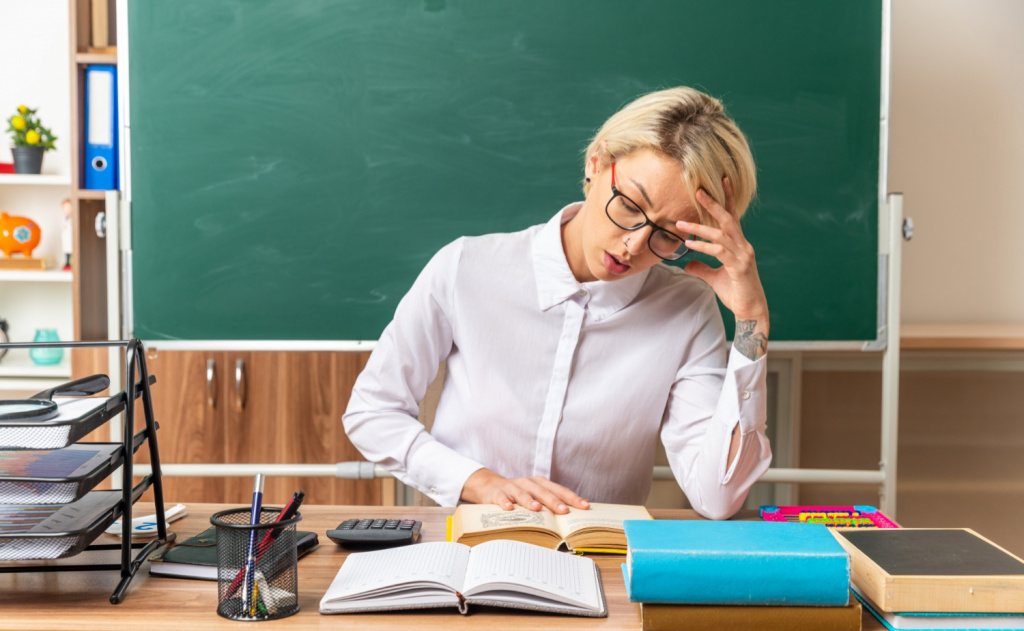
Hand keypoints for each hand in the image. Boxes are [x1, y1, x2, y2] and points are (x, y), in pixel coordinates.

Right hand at [461, 468, 589, 513]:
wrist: (491, 487)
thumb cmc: (520, 493)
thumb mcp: (538, 494)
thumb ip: (557, 498)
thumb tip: (585, 503)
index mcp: (540, 484)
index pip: (559, 490)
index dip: (572, 498)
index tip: (585, 506)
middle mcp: (528, 483)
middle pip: (542, 491)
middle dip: (554, 501)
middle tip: (564, 511)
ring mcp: (512, 487)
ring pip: (522, 493)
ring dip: (530, 501)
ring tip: (537, 509)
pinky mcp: (497, 493)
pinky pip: (501, 498)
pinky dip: (505, 502)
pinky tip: (509, 509)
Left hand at [677, 177, 768, 325]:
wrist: (751, 311)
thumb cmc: (736, 293)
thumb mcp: (714, 278)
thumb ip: (701, 268)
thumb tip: (686, 263)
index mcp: (739, 245)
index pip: (732, 218)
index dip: (727, 199)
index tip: (721, 181)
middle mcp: (743, 246)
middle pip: (728, 219)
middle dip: (713, 204)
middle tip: (698, 191)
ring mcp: (743, 255)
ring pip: (720, 234)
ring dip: (699, 228)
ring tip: (681, 224)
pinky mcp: (739, 267)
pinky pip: (719, 252)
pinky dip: (704, 247)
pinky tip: (690, 245)